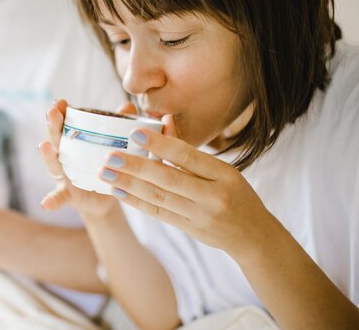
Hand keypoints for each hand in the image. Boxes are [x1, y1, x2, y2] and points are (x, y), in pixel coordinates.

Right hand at [39, 99, 135, 217]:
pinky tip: (45, 204)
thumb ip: (118, 127)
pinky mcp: (69, 195)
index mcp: (74, 144)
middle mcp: (64, 158)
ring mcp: (64, 177)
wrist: (104, 200)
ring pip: (53, 164)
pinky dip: (52, 200)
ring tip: (43, 146)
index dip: (62, 112)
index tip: (61, 101)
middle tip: (52, 112)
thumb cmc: (105, 167)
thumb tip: (129, 107)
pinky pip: (59, 198)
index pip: (66, 124)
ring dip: (47, 155)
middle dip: (53, 125)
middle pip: (56, 139)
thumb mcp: (111, 148)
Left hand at [98, 115, 276, 264]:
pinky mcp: (189, 229)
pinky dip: (136, 201)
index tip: (135, 134)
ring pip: (159, 197)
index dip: (161, 145)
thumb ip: (191, 152)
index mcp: (224, 175)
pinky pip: (158, 212)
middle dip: (136, 167)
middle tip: (110, 157)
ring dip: (129, 185)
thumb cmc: (236, 194)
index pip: (188, 156)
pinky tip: (118, 191)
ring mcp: (200, 216)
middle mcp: (212, 196)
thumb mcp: (223, 170)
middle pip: (169, 178)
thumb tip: (163, 123)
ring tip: (106, 173)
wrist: (252, 236)